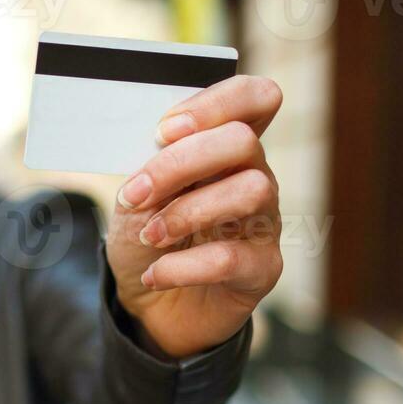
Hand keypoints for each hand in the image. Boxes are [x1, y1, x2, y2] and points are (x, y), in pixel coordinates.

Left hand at [104, 75, 284, 358]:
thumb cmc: (147, 238)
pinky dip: (181, 266)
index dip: (216, 102)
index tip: (163, 130)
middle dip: (180, 163)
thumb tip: (163, 141)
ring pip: (250, 191)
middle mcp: (256, 177)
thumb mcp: (137, 194)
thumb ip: (151, 164)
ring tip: (149, 236)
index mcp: (226, 150)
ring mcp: (265, 223)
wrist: (148, 305)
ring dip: (185, 213)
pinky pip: (232, 257)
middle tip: (137, 194)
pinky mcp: (262, 269)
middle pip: (243, 141)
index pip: (255, 98)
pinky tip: (155, 273)